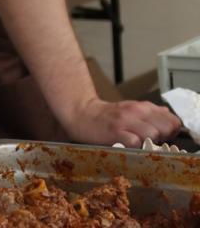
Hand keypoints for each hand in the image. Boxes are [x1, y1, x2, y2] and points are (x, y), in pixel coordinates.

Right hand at [64, 97, 181, 147]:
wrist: (81, 113)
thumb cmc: (107, 115)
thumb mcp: (132, 108)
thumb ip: (151, 113)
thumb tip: (168, 116)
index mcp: (144, 107)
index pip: (173, 121)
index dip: (170, 131)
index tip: (161, 136)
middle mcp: (137, 111)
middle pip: (166, 128)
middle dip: (163, 138)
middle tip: (150, 141)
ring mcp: (126, 121)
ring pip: (153, 134)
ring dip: (150, 142)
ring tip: (139, 144)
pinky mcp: (115, 132)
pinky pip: (135, 142)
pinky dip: (135, 147)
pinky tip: (129, 147)